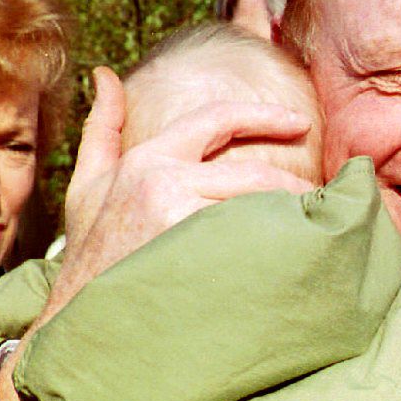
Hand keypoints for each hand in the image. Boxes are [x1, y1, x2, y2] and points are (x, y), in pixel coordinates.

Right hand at [50, 66, 313, 310]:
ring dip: (293, 218)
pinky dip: (278, 247)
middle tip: (324, 199)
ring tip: (316, 230)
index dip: (265, 116)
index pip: (219, 117)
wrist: (77, 326)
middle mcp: (163, 181)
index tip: (301, 123)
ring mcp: (179, 219)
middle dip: (294, 186)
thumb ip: (102, 127)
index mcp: (147, 159)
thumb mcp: (87, 186)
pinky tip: (295, 260)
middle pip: (253, 172)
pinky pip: (253, 243)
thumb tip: (106, 74)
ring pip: (259, 208)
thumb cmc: (89, 257)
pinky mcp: (195, 257)